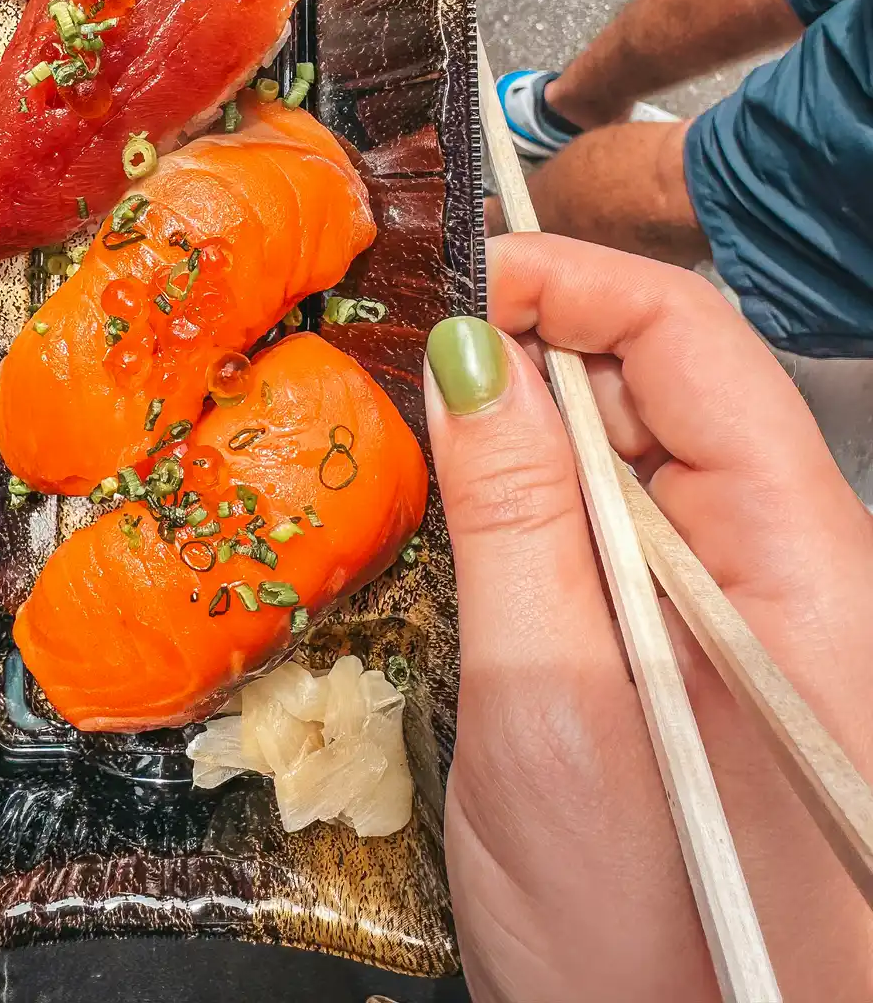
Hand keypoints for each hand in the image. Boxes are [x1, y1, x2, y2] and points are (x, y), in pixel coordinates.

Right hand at [425, 233, 872, 1002]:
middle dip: (543, 349)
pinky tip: (485, 524)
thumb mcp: (544, 703)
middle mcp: (798, 562)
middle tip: (416, 363)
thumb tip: (468, 350)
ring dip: (537, 430)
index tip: (457, 278)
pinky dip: (549, 504)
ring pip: (642, 455)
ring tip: (436, 445)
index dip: (573, 283)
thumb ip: (511, 511)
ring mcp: (757, 608)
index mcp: (800, 557)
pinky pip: (629, 531)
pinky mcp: (710, 649)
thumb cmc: (645, 941)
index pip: (694, 338)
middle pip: (671, 384)